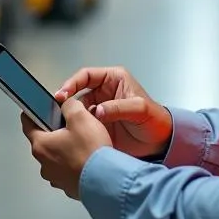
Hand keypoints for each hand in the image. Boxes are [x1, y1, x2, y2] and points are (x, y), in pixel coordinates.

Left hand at [21, 97, 110, 199]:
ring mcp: (56, 178)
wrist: (107, 181)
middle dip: (56, 131)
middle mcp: (44, 164)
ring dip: (67, 149)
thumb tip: (67, 105)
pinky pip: (68, 170)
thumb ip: (69, 105)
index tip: (39, 108)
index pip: (27, 124)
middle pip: (45, 141)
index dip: (33, 112)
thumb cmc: (91, 152)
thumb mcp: (80, 117)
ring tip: (84, 143)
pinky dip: (75, 163)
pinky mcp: (68, 186)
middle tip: (73, 125)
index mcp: (41, 145)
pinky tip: (88, 158)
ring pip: (57, 156)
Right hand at [55, 66, 172, 159]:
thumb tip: (97, 111)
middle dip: (67, 101)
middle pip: (78, 92)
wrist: (160, 142)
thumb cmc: (155, 120)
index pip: (86, 75)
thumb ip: (118, 108)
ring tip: (65, 124)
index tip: (63, 94)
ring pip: (78, 110)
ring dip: (71, 116)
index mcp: (113, 79)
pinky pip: (82, 124)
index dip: (72, 83)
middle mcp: (104, 92)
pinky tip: (73, 133)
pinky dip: (77, 128)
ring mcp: (100, 109)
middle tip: (58, 111)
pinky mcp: (98, 125)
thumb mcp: (139, 109)